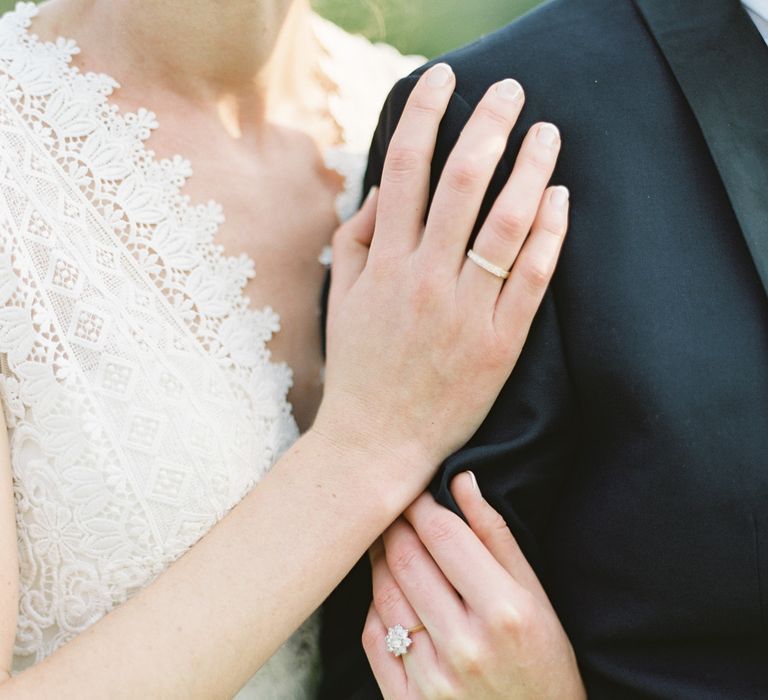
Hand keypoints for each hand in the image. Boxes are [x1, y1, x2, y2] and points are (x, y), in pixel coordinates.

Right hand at [314, 63, 569, 483]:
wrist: (377, 440)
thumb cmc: (359, 367)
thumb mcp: (343, 298)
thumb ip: (356, 239)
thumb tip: (382, 189)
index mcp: (384, 263)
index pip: (405, 168)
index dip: (423, 113)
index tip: (442, 79)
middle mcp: (425, 279)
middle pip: (462, 182)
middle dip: (488, 125)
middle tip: (510, 91)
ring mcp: (466, 312)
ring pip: (506, 224)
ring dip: (531, 169)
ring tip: (547, 133)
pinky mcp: (500, 344)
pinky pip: (532, 279)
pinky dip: (549, 234)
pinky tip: (560, 198)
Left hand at [363, 473, 585, 698]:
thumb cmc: (544, 661)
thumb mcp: (536, 597)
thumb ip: (497, 536)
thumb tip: (462, 480)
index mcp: (503, 612)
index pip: (443, 536)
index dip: (422, 505)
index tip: (416, 491)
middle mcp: (464, 646)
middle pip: (406, 559)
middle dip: (396, 524)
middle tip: (396, 510)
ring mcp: (432, 679)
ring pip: (383, 593)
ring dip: (380, 558)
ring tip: (388, 543)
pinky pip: (374, 637)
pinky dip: (374, 604)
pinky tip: (388, 592)